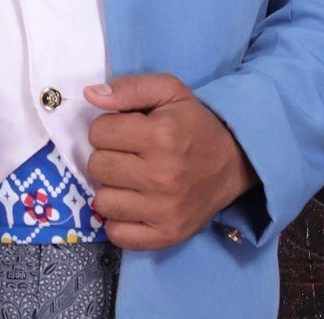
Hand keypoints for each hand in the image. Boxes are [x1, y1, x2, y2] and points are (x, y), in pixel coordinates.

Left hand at [81, 72, 257, 250]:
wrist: (233, 163)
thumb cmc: (194, 124)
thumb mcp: (169, 91)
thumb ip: (129, 88)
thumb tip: (90, 95)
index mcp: (161, 136)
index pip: (98, 132)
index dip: (108, 128)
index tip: (127, 131)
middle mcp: (162, 176)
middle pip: (97, 166)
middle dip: (108, 156)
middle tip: (130, 155)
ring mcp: (164, 210)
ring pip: (102, 201)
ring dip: (112, 189)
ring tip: (132, 180)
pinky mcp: (166, 236)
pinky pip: (117, 234)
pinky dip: (119, 220)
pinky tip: (134, 205)